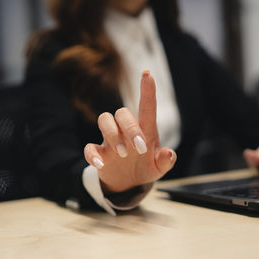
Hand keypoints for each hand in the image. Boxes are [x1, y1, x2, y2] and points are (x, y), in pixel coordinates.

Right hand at [83, 71, 176, 192]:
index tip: (147, 74)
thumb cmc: (146, 168)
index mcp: (144, 131)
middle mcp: (125, 130)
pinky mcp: (98, 152)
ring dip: (112, 135)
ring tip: (123, 154)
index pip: (147, 108)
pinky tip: (101, 164)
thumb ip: (165, 161)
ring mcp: (110, 140)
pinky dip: (92, 155)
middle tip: (140, 148)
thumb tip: (169, 154)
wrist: (128, 183)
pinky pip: (89, 147)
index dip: (147, 91)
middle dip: (130, 127)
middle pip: (122, 113)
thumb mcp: (158, 168)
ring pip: (104, 119)